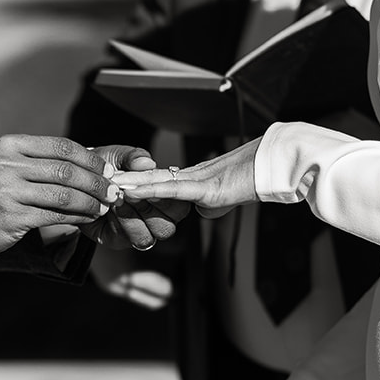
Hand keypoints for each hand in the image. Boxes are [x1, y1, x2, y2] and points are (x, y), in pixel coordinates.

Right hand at [0, 135, 117, 263]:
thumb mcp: (4, 166)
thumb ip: (37, 161)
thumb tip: (85, 164)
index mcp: (10, 145)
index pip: (61, 146)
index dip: (90, 158)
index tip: (106, 170)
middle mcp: (8, 164)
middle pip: (67, 170)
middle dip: (96, 182)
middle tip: (112, 192)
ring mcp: (8, 190)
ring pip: (64, 194)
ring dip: (91, 202)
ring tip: (104, 207)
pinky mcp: (12, 216)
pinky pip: (55, 215)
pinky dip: (77, 218)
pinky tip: (87, 219)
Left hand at [79, 145, 192, 250]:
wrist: (75, 178)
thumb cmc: (103, 166)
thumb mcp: (118, 155)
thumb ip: (133, 157)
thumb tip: (147, 162)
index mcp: (162, 198)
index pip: (179, 205)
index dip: (168, 197)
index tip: (152, 182)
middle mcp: (153, 218)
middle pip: (167, 228)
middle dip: (150, 209)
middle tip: (131, 191)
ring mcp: (136, 231)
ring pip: (148, 237)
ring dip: (133, 216)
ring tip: (118, 197)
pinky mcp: (117, 240)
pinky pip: (126, 239)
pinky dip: (120, 223)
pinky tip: (109, 207)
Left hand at [114, 138, 261, 217]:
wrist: (274, 168)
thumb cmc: (257, 179)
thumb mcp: (228, 198)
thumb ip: (212, 204)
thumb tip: (203, 211)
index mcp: (196, 179)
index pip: (162, 182)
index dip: (140, 183)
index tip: (119, 185)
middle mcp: (192, 177)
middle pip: (153, 179)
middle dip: (128, 181)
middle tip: (105, 180)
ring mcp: (196, 181)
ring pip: (155, 182)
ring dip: (130, 184)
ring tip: (109, 183)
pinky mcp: (204, 188)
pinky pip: (170, 189)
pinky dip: (147, 190)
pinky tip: (129, 190)